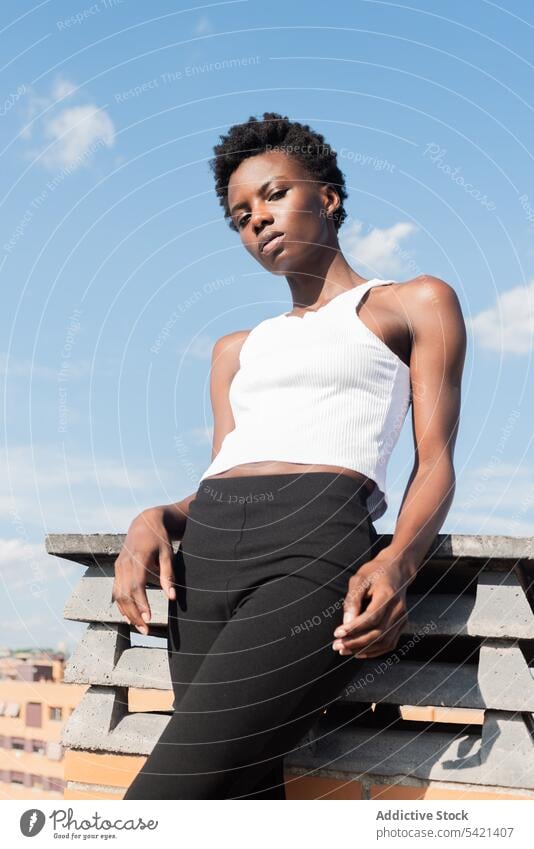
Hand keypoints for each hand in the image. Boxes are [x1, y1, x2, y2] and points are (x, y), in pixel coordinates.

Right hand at [112, 508, 175, 635]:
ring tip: (140, 627)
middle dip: (134, 614)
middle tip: (146, 630)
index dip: (141, 603)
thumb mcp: (167, 553)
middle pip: (125, 594)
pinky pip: (116, 591)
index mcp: (137, 558)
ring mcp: (118, 567)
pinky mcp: (117, 569)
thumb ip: (168, 575)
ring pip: (118, 595)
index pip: (136, 586)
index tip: (149, 618)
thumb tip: (172, 597)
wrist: (144, 523)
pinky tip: (130, 617)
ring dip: (127, 613)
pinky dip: (121, 605)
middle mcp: (124, 564)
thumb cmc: (159, 538)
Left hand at [331, 555, 409, 657]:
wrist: (396, 570)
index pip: (372, 617)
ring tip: (344, 650)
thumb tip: (346, 622)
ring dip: (363, 649)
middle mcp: (398, 609)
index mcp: (388, 595)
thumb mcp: (359, 579)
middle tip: (336, 645)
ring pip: (384, 641)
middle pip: (378, 633)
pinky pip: (389, 643)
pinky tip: (358, 652)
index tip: (337, 633)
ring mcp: (402, 618)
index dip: (354, 628)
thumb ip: (352, 600)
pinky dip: (374, 651)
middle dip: (355, 642)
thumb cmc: (374, 573)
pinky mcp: (402, 624)